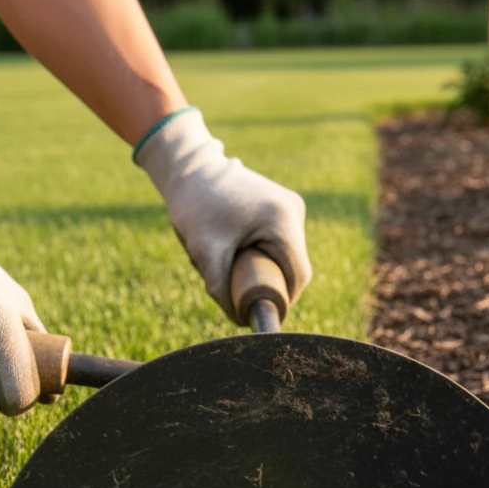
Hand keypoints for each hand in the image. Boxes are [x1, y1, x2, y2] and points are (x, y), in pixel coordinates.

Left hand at [135, 108, 311, 321]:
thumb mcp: (205, 253)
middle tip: (235, 288)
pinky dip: (261, 255)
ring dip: (264, 270)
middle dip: (267, 285)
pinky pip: (279, 244)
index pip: (297, 277)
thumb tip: (240, 320)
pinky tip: (236, 247)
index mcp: (282, 221)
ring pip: (286, 257)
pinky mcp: (283, 207)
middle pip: (292, 268)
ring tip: (230, 260)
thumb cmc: (196, 206)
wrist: (190, 167)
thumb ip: (221, 290)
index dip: (281, 300)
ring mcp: (291, 206)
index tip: (256, 311)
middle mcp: (294, 211)